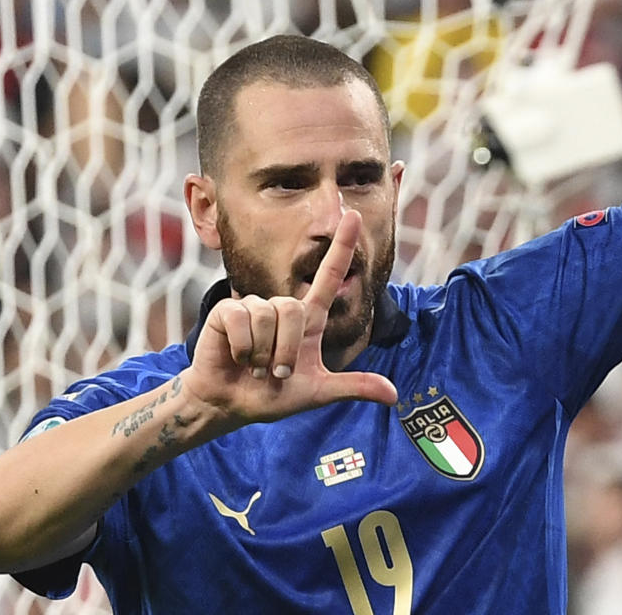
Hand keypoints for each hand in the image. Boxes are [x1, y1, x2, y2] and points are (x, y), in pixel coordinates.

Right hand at [181, 210, 397, 423]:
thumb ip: (353, 387)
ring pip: (269, 315)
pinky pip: (243, 320)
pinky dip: (243, 347)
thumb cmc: (272, 396)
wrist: (230, 405)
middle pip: (295, 309)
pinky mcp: (227, 312)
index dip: (342, 246)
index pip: (330, 275)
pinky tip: (237, 357)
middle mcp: (282, 307)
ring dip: (264, 352)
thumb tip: (394, 395)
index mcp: (308, 319)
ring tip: (255, 367)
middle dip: (286, 350)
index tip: (352, 216)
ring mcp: (254, 306)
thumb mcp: (317, 392)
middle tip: (275, 373)